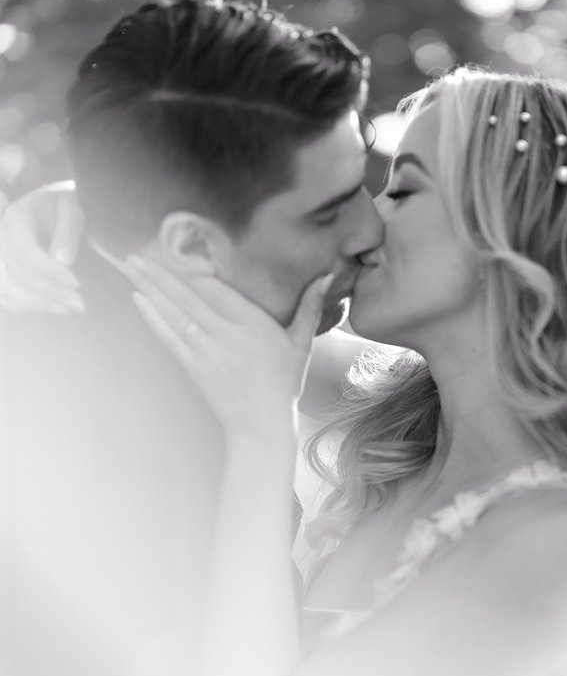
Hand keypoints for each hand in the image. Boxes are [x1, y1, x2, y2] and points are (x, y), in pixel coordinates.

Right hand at [0, 181, 84, 314]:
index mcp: (14, 221)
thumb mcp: (71, 210)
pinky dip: (24, 306)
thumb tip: (63, 261)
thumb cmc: (61, 205)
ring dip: (38, 304)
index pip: (24, 253)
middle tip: (79, 304)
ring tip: (70, 310)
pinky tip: (50, 309)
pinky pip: (3, 294)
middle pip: (14, 274)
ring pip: (6, 288)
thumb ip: (68, 232)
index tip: (77, 284)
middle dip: (48, 293)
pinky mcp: (2, 268)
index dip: (49, 272)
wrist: (48, 204)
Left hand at [123, 253, 329, 442]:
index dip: (199, 271)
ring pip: (173, 312)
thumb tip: (328, 276)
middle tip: (137, 254)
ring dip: (149, 288)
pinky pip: (168, 335)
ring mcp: (206, 351)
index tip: (181, 251)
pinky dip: (151, 315)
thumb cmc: (284, 384)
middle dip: (160, 274)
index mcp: (256, 327)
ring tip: (131, 267)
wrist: (260, 425)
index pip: (222, 291)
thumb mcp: (302, 344)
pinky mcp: (192, 365)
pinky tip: (138, 298)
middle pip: (189, 298)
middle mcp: (228, 336)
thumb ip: (310, 308)